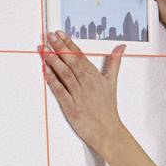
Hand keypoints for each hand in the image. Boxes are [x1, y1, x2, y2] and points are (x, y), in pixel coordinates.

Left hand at [39, 31, 126, 154]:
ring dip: (54, 61)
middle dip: (60, 47)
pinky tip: (45, 71)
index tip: (60, 33)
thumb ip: (115, 63)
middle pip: (72, 62)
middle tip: (49, 36)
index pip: (80, 56)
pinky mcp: (72, 107)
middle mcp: (87, 83)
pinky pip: (61, 91)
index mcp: (95, 76)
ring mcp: (79, 95)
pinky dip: (53, 81)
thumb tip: (121, 47)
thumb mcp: (112, 82)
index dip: (69, 43)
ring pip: (66, 74)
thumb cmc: (108, 108)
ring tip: (44, 50)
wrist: (108, 131)